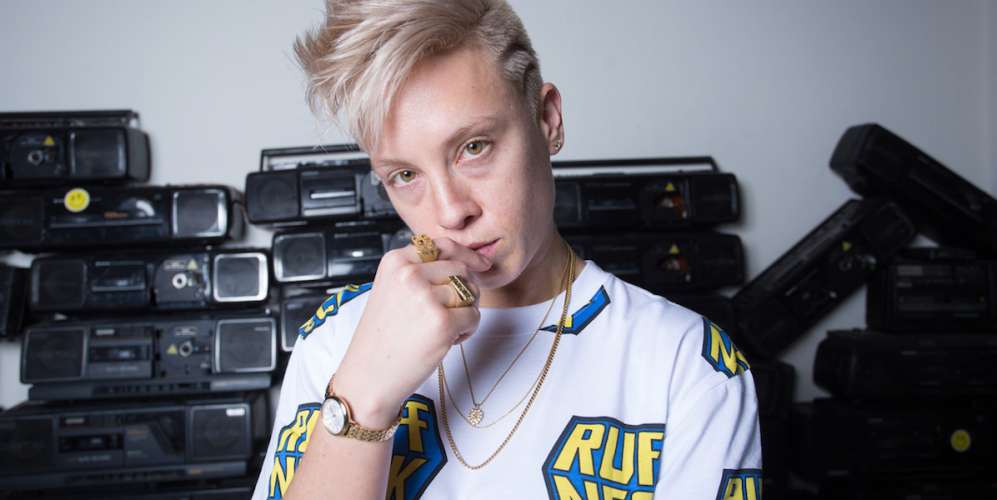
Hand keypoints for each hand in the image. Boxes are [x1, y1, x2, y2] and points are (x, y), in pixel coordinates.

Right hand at [332, 237, 492, 428]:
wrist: (368, 376)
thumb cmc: (382, 338)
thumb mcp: (392, 290)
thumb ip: (420, 271)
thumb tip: (463, 261)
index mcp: (395, 261)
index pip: (443, 245)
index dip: (467, 255)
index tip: (481, 264)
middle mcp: (409, 273)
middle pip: (461, 270)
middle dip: (466, 291)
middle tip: (451, 313)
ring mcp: (425, 297)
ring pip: (470, 293)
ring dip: (465, 312)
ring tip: (443, 329)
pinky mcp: (442, 322)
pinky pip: (474, 316)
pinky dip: (467, 331)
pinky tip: (446, 341)